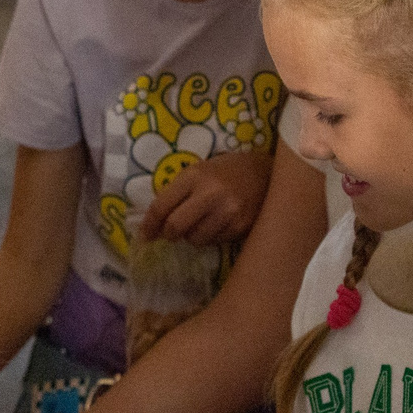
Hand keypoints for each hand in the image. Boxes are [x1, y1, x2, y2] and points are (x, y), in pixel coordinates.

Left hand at [139, 150, 270, 246]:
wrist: (267, 172)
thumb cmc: (227, 171)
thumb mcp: (200, 171)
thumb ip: (179, 192)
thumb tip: (155, 221)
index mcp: (194, 175)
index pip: (161, 206)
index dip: (149, 225)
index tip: (145, 236)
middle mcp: (210, 193)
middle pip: (175, 227)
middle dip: (169, 234)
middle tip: (171, 234)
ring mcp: (228, 211)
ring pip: (195, 239)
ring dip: (192, 236)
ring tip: (200, 224)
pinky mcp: (241, 226)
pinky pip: (215, 241)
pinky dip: (211, 237)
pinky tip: (218, 224)